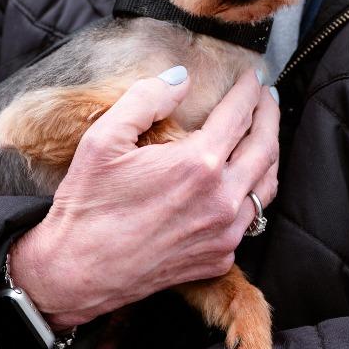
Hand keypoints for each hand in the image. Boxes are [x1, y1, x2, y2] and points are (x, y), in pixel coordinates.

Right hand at [10, 68, 278, 328]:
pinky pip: (250, 218)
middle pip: (265, 147)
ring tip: (264, 133)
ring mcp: (224, 233)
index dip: (248, 91)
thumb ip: (146, 99)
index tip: (252, 76)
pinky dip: (252, 192)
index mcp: (197, 165)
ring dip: (269, 153)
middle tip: (267, 96)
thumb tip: (180, 77)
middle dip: (269, 116)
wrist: (79, 272)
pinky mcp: (219, 257)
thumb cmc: (88, 205)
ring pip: (266, 185)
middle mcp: (221, 200)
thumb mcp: (104, 139)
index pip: (239, 116)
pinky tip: (242, 181)